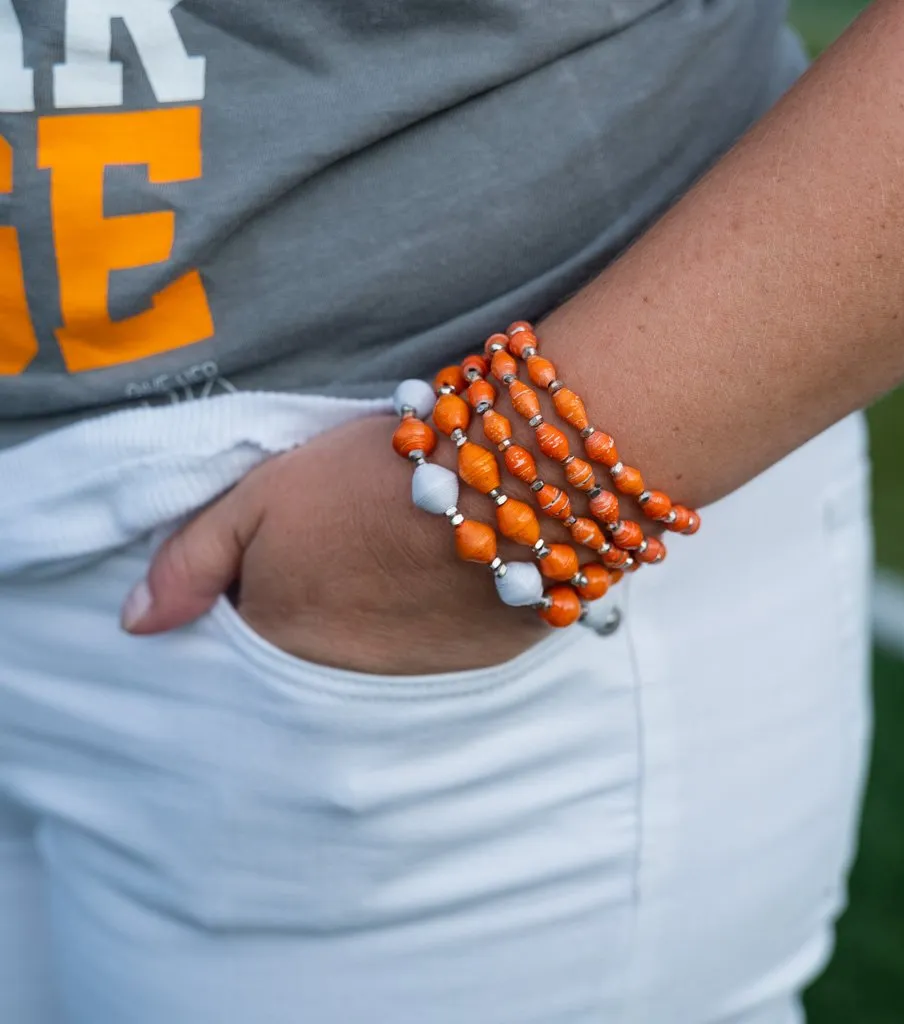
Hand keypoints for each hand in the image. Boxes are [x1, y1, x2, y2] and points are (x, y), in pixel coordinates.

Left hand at [120, 414, 554, 674]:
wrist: (507, 491)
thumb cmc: (374, 480)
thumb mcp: (262, 495)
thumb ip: (190, 560)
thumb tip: (135, 624)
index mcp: (269, 632)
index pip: (240, 622)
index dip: (262, 571)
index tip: (296, 534)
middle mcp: (325, 677)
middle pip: (299, 644)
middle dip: (314, 598)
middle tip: (349, 543)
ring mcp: (394, 683)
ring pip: (356, 654)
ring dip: (365, 614)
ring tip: (395, 555)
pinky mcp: (454, 678)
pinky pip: (414, 659)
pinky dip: (415, 627)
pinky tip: (434, 580)